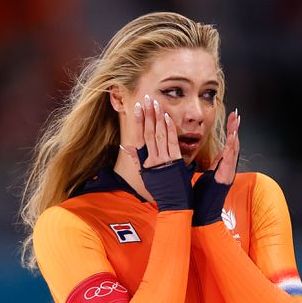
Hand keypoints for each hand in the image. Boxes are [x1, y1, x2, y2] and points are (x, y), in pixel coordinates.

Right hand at [119, 95, 191, 211]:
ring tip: (155, 103)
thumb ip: (137, 159)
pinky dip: (169, 129)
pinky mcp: (176, 161)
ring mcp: (164, 160)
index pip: (139, 137)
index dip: (138, 122)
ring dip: (157, 118)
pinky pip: (172, 142)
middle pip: (148, 133)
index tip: (137, 107)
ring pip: (159, 135)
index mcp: (145, 162)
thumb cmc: (160, 190)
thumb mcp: (145, 175)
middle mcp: (153, 159)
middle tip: (147, 99)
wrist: (173, 203)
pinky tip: (167, 118)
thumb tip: (125, 146)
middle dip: (147, 115)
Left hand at [192, 108, 240, 225]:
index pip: (227, 145)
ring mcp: (227, 173)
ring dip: (235, 134)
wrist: (203, 215)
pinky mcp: (225, 178)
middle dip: (235, 128)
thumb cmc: (201, 198)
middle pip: (233, 144)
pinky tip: (233, 138)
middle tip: (236, 113)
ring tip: (237, 120)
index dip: (230, 131)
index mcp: (221, 167)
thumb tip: (212, 156)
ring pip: (233, 150)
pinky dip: (232, 149)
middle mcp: (227, 169)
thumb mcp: (205, 176)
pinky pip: (229, 161)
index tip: (231, 117)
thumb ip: (210, 165)